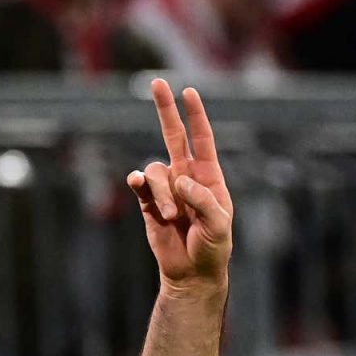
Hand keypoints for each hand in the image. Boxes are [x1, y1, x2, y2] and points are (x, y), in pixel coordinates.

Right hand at [127, 79, 234, 293]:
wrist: (192, 273)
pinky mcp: (148, 203)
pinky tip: (137, 183)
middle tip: (157, 82)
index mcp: (208, 177)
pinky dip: (139, 183)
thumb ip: (203, 200)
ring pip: (156, 171)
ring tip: (172, 218)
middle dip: (165, 110)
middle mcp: (186, 177)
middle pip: (173, 136)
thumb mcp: (218, 225)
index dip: (196, 116)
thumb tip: (180, 180)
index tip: (189, 92)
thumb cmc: (213, 248)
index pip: (202, 139)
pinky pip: (140, 185)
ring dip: (163, 193)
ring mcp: (166, 189)